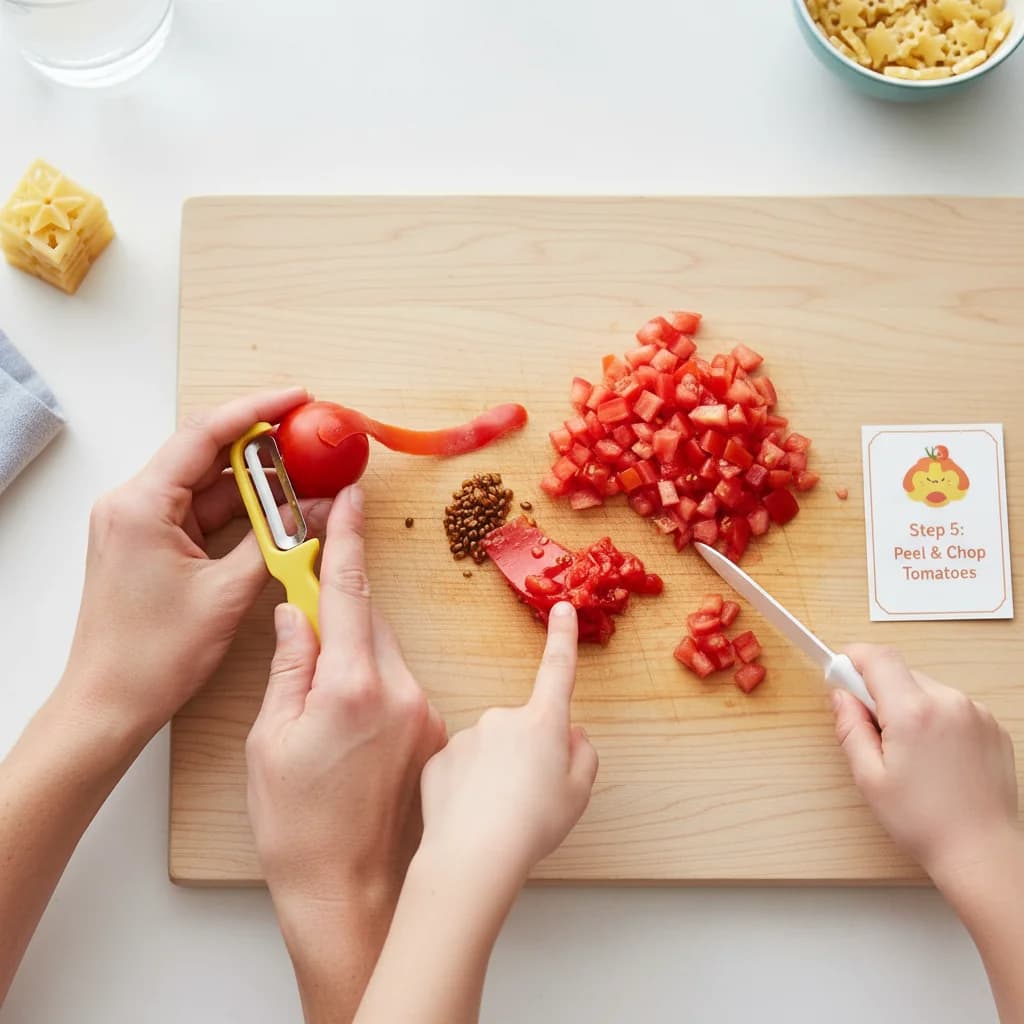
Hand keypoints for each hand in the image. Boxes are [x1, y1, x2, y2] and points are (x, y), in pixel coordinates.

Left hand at [60, 387, 324, 742]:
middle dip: (264, 446)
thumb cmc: (153, 655)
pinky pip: (202, 510)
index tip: (298, 399)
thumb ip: (276, 540)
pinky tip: (278, 510)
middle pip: (206, 453)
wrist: (110, 701)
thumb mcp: (227, 593)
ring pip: (208, 483)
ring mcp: (140, 521)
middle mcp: (133, 503)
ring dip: (256, 482)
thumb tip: (316, 507)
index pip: (204, 434)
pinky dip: (240, 509)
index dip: (257, 410)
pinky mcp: (150, 541)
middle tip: (311, 439)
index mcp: (141, 505)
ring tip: (306, 476)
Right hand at [246, 485, 446, 915]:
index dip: (346, 540)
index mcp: (350, 686)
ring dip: (356, 654)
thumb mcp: (270, 740)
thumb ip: (288, 667)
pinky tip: (350, 724)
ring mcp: (423, 711)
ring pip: (386, 652)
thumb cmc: (297, 822)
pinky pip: (402, 684)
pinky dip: (375, 684)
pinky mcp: (433, 731)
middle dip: (340, 611)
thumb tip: (295, 614)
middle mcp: (399, 690)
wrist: (346, 887)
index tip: (351, 500)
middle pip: (369, 621)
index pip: (348, 593)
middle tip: (306, 623)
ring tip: (324, 701)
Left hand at [417, 601, 597, 889]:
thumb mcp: (579, 793)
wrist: (474, 853)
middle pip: (521, 729)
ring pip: (488, 750)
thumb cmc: (533, 826)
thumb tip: (572, 735)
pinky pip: (460, 768)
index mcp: (542, 722)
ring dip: (494, 773)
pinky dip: (468, 788)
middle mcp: (501, 718)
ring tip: (497, 814)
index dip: (563, 638)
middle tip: (528, 798)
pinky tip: (471, 815)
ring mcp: (466, 736)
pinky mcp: (438, 759)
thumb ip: (582, 756)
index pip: (557, 671)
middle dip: (525, 753)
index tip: (563, 608)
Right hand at [832, 644, 1018, 885]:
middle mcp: (948, 703)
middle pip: (901, 673)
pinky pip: (952, 707)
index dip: (854, 659)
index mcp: (913, 713)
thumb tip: (840, 697)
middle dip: (880, 692)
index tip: (841, 672)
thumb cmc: (926, 823)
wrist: (982, 852)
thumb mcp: (869, 777)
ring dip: (909, 707)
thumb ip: (850, 728)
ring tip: (909, 753)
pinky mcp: (992, 726)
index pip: (878, 657)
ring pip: (926, 690)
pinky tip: (935, 758)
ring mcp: (975, 713)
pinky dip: (936, 720)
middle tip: (872, 730)